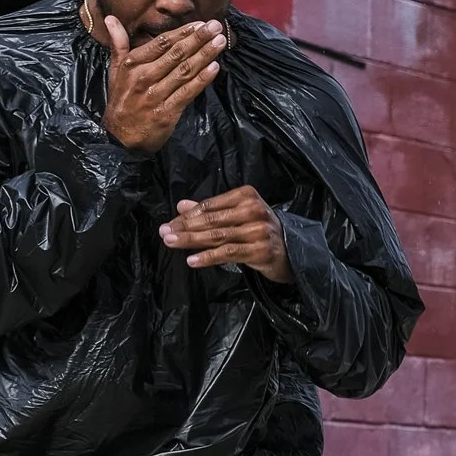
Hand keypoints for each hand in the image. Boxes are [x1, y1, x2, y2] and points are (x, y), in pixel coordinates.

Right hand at [101, 15, 225, 152]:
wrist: (119, 138)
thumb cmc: (121, 100)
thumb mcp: (115, 70)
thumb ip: (118, 43)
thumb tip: (110, 17)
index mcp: (133, 64)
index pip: (161, 43)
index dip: (183, 32)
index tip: (200, 23)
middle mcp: (144, 77)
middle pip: (176, 54)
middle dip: (198, 39)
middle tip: (216, 26)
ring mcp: (156, 95)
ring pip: (184, 71)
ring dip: (204, 55)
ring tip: (220, 42)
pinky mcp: (166, 112)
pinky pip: (187, 93)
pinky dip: (202, 79)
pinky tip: (215, 68)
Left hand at [159, 188, 293, 283]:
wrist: (291, 252)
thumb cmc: (261, 231)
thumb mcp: (238, 216)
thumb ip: (210, 211)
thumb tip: (181, 206)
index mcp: (246, 196)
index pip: (210, 205)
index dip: (187, 216)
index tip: (169, 224)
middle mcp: (254, 210)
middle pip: (212, 219)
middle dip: (185, 227)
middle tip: (164, 233)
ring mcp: (258, 230)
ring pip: (218, 236)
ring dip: (192, 240)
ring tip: (172, 243)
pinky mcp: (260, 251)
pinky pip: (228, 253)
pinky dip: (208, 257)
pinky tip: (192, 260)